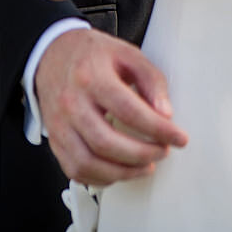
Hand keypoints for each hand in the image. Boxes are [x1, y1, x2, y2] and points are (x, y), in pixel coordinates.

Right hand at [33, 28, 187, 184]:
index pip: (129, 111)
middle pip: (107, 142)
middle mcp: (71, 103)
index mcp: (91, 77)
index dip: (159, 130)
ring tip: (145, 165)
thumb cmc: (92, 54)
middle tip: (163, 151)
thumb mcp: (127, 54)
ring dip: (123, 172)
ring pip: (89, 163)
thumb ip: (151, 80)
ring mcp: (59, 124)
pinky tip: (120, 170)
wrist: (52, 53)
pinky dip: (101, 178)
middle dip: (142, 154)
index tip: (179, 138)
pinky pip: (75, 170)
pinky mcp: (55, 139)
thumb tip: (165, 114)